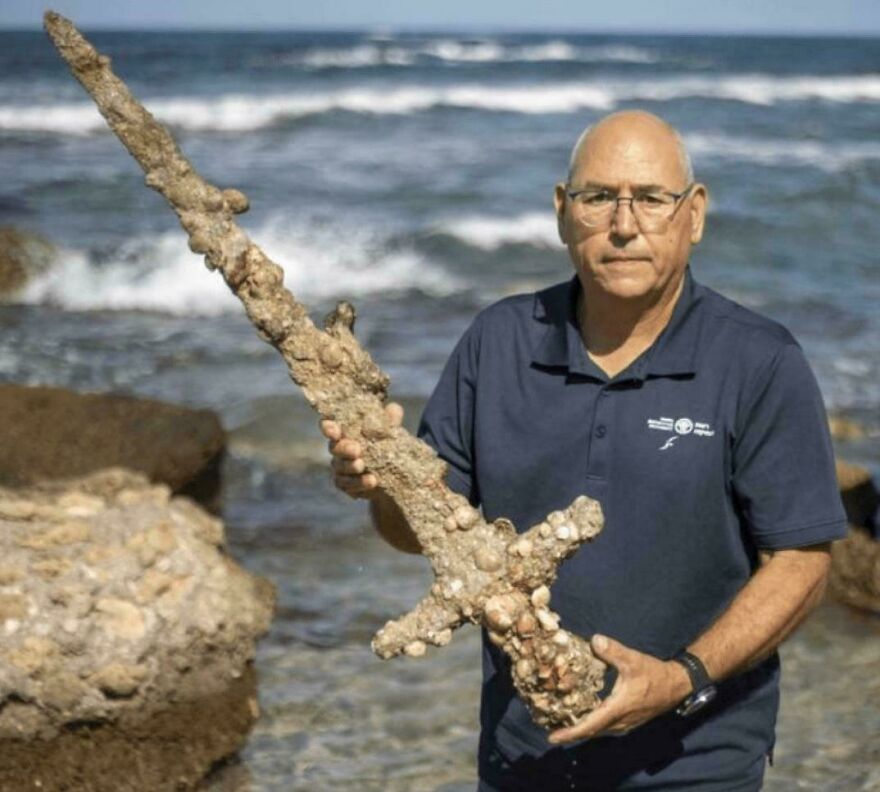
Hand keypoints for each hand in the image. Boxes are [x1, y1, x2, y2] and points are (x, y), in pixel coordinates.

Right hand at [320, 402, 403, 498]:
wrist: (392, 473)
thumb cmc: (384, 444)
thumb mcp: (390, 431)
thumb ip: (390, 421)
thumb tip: (393, 409)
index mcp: (345, 432)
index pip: (330, 427)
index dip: (329, 428)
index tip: (334, 430)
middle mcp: (339, 449)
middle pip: (334, 448)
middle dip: (344, 448)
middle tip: (357, 449)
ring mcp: (341, 467)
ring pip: (340, 467)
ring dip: (350, 467)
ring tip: (362, 466)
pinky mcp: (346, 484)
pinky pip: (348, 485)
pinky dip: (359, 483)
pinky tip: (372, 481)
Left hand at [547, 634, 690, 744]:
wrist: (675, 685)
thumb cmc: (653, 674)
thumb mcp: (633, 660)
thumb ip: (613, 651)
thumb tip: (594, 640)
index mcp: (617, 709)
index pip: (590, 726)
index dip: (571, 732)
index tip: (553, 737)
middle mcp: (619, 722)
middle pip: (590, 732)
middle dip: (570, 732)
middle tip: (550, 729)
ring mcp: (624, 724)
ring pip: (598, 730)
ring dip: (580, 729)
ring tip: (561, 723)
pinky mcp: (627, 721)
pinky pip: (604, 727)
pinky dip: (591, 724)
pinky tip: (581, 715)